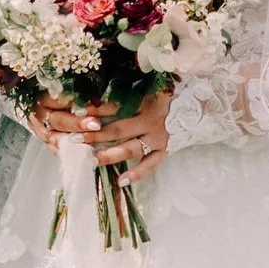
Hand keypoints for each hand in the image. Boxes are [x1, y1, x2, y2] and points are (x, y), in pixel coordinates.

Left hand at [30, 97, 171, 186]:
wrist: (195, 104)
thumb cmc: (163, 94)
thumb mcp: (146, 86)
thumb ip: (125, 90)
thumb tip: (93, 94)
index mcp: (142, 100)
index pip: (112, 107)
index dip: (92, 111)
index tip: (73, 114)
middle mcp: (149, 119)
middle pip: (117, 129)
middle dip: (93, 135)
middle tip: (73, 140)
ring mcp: (157, 136)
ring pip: (130, 148)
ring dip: (110, 155)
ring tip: (92, 160)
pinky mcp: (164, 149)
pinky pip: (150, 164)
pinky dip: (136, 174)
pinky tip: (121, 181)